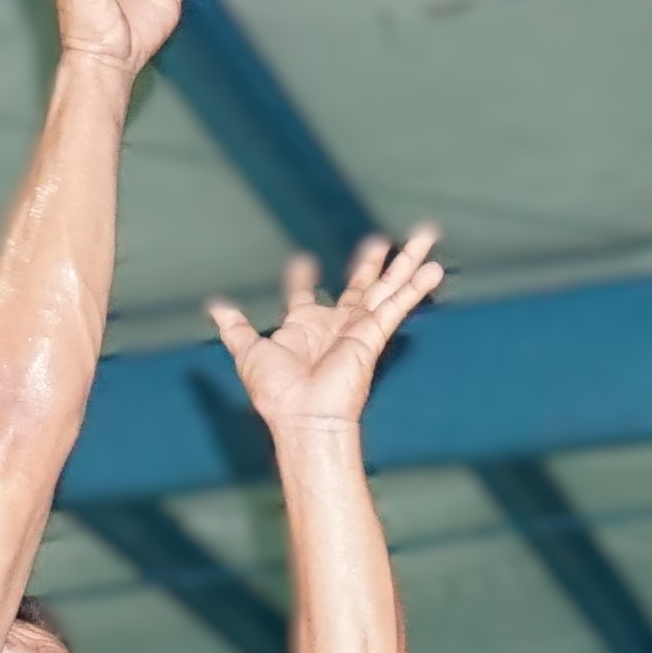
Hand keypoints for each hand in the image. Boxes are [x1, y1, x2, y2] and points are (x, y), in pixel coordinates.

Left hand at [208, 229, 444, 444]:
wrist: (303, 417)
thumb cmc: (278, 394)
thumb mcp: (249, 351)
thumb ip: (236, 328)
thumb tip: (217, 308)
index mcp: (305, 328)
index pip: (305, 297)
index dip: (301, 279)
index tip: (302, 263)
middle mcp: (336, 326)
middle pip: (362, 285)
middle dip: (375, 262)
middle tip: (385, 239)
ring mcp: (359, 329)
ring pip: (388, 287)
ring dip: (408, 263)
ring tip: (427, 236)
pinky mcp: (373, 335)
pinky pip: (398, 305)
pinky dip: (415, 287)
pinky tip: (434, 269)